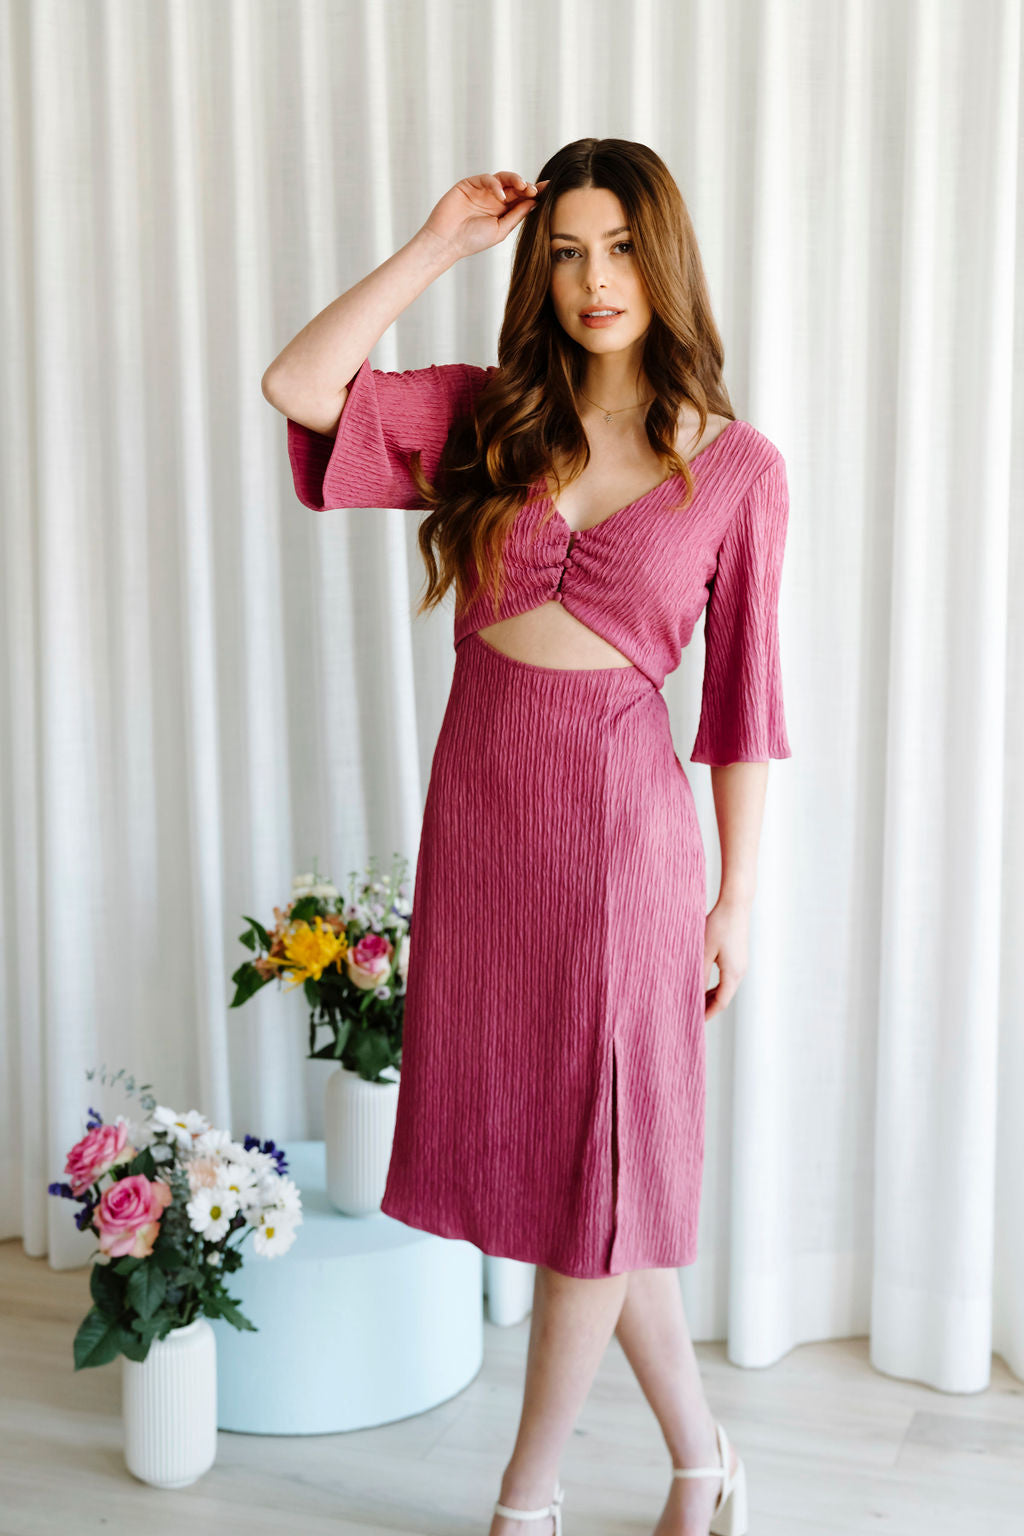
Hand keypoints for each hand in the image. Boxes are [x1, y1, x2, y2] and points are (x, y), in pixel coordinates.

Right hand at [420, 172, 549, 260]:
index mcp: (502, 210)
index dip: (535, 192)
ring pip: (503, 178)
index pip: (522, 198)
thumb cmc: (472, 240)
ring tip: (523, 187)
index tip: (550, 189)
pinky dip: (495, 184)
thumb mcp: (501, 230)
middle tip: (535, 190)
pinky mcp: (470, 184)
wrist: (446, 242)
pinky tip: (500, 196)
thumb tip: (535, 202)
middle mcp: (494, 198)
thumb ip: (516, 215)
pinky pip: (487, 178)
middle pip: (515, 186)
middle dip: (527, 186)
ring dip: (515, 180)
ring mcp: (482, 190)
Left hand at [703, 896, 750, 1020]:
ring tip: (694, 1001)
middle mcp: (740, 972)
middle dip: (708, 1007)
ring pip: (726, 987)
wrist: (736, 905)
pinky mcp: (738, 956)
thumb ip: (699, 973)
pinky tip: (702, 983)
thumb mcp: (704, 951)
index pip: (720, 1003)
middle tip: (691, 1014)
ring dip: (711, 995)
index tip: (694, 1021)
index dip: (707, 1013)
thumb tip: (692, 991)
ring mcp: (741, 964)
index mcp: (733, 974)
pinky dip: (716, 984)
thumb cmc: (719, 925)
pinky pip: (727, 977)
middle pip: (724, 997)